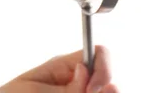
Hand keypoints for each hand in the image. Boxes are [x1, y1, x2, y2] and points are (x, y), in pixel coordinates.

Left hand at [0, 46, 117, 92]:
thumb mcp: (35, 89)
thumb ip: (65, 86)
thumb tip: (86, 72)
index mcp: (65, 66)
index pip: (98, 53)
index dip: (103, 69)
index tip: (93, 88)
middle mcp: (77, 81)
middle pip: (108, 78)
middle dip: (106, 89)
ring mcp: (78, 92)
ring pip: (105, 91)